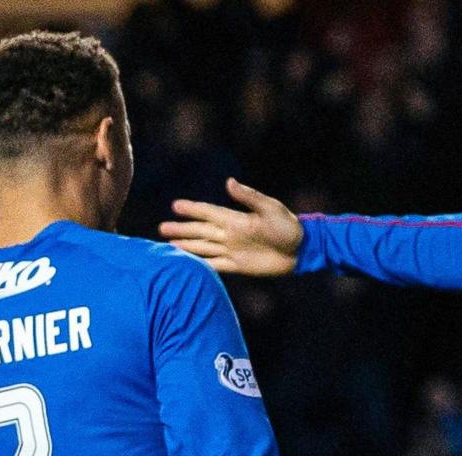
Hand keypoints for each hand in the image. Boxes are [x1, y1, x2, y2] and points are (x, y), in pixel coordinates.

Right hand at [160, 178, 304, 275]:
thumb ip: (248, 197)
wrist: (301, 251)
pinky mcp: (238, 266)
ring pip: (203, 248)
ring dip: (186, 247)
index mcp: (236, 219)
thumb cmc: (288, 226)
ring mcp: (232, 250)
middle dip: (181, 229)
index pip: (208, 213)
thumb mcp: (270, 208)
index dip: (192, 210)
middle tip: (161, 228)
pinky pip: (215, 265)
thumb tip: (228, 182)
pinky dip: (202, 265)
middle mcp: (230, 234)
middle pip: (200, 231)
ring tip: (168, 245)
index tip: (175, 206)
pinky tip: (189, 265)